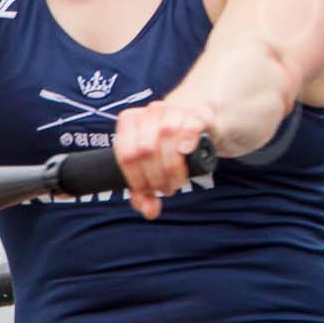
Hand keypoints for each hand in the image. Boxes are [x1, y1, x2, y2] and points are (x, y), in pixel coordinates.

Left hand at [114, 99, 212, 219]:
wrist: (197, 121)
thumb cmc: (168, 145)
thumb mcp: (152, 165)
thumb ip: (144, 190)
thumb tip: (149, 211)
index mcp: (130, 121)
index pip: (126, 155)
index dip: (136, 179)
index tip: (148, 192)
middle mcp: (149, 113)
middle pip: (146, 150)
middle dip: (156, 177)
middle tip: (166, 190)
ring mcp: (173, 111)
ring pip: (166, 139)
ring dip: (172, 168)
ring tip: (177, 182)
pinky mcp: (195, 114)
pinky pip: (189, 127)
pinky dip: (187, 142)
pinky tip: (186, 154)